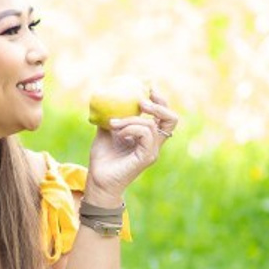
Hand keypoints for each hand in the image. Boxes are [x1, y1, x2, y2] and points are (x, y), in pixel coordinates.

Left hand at [84, 87, 177, 202]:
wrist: (97, 180)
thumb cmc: (102, 159)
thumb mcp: (106, 132)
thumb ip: (112, 117)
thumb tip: (107, 99)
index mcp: (148, 137)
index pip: (163, 116)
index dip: (160, 100)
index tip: (148, 88)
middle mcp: (154, 144)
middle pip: (171, 119)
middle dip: (158, 105)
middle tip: (141, 102)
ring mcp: (152, 151)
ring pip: (152, 125)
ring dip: (131, 119)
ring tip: (114, 124)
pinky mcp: (146, 157)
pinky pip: (145, 134)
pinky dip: (131, 129)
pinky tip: (118, 133)